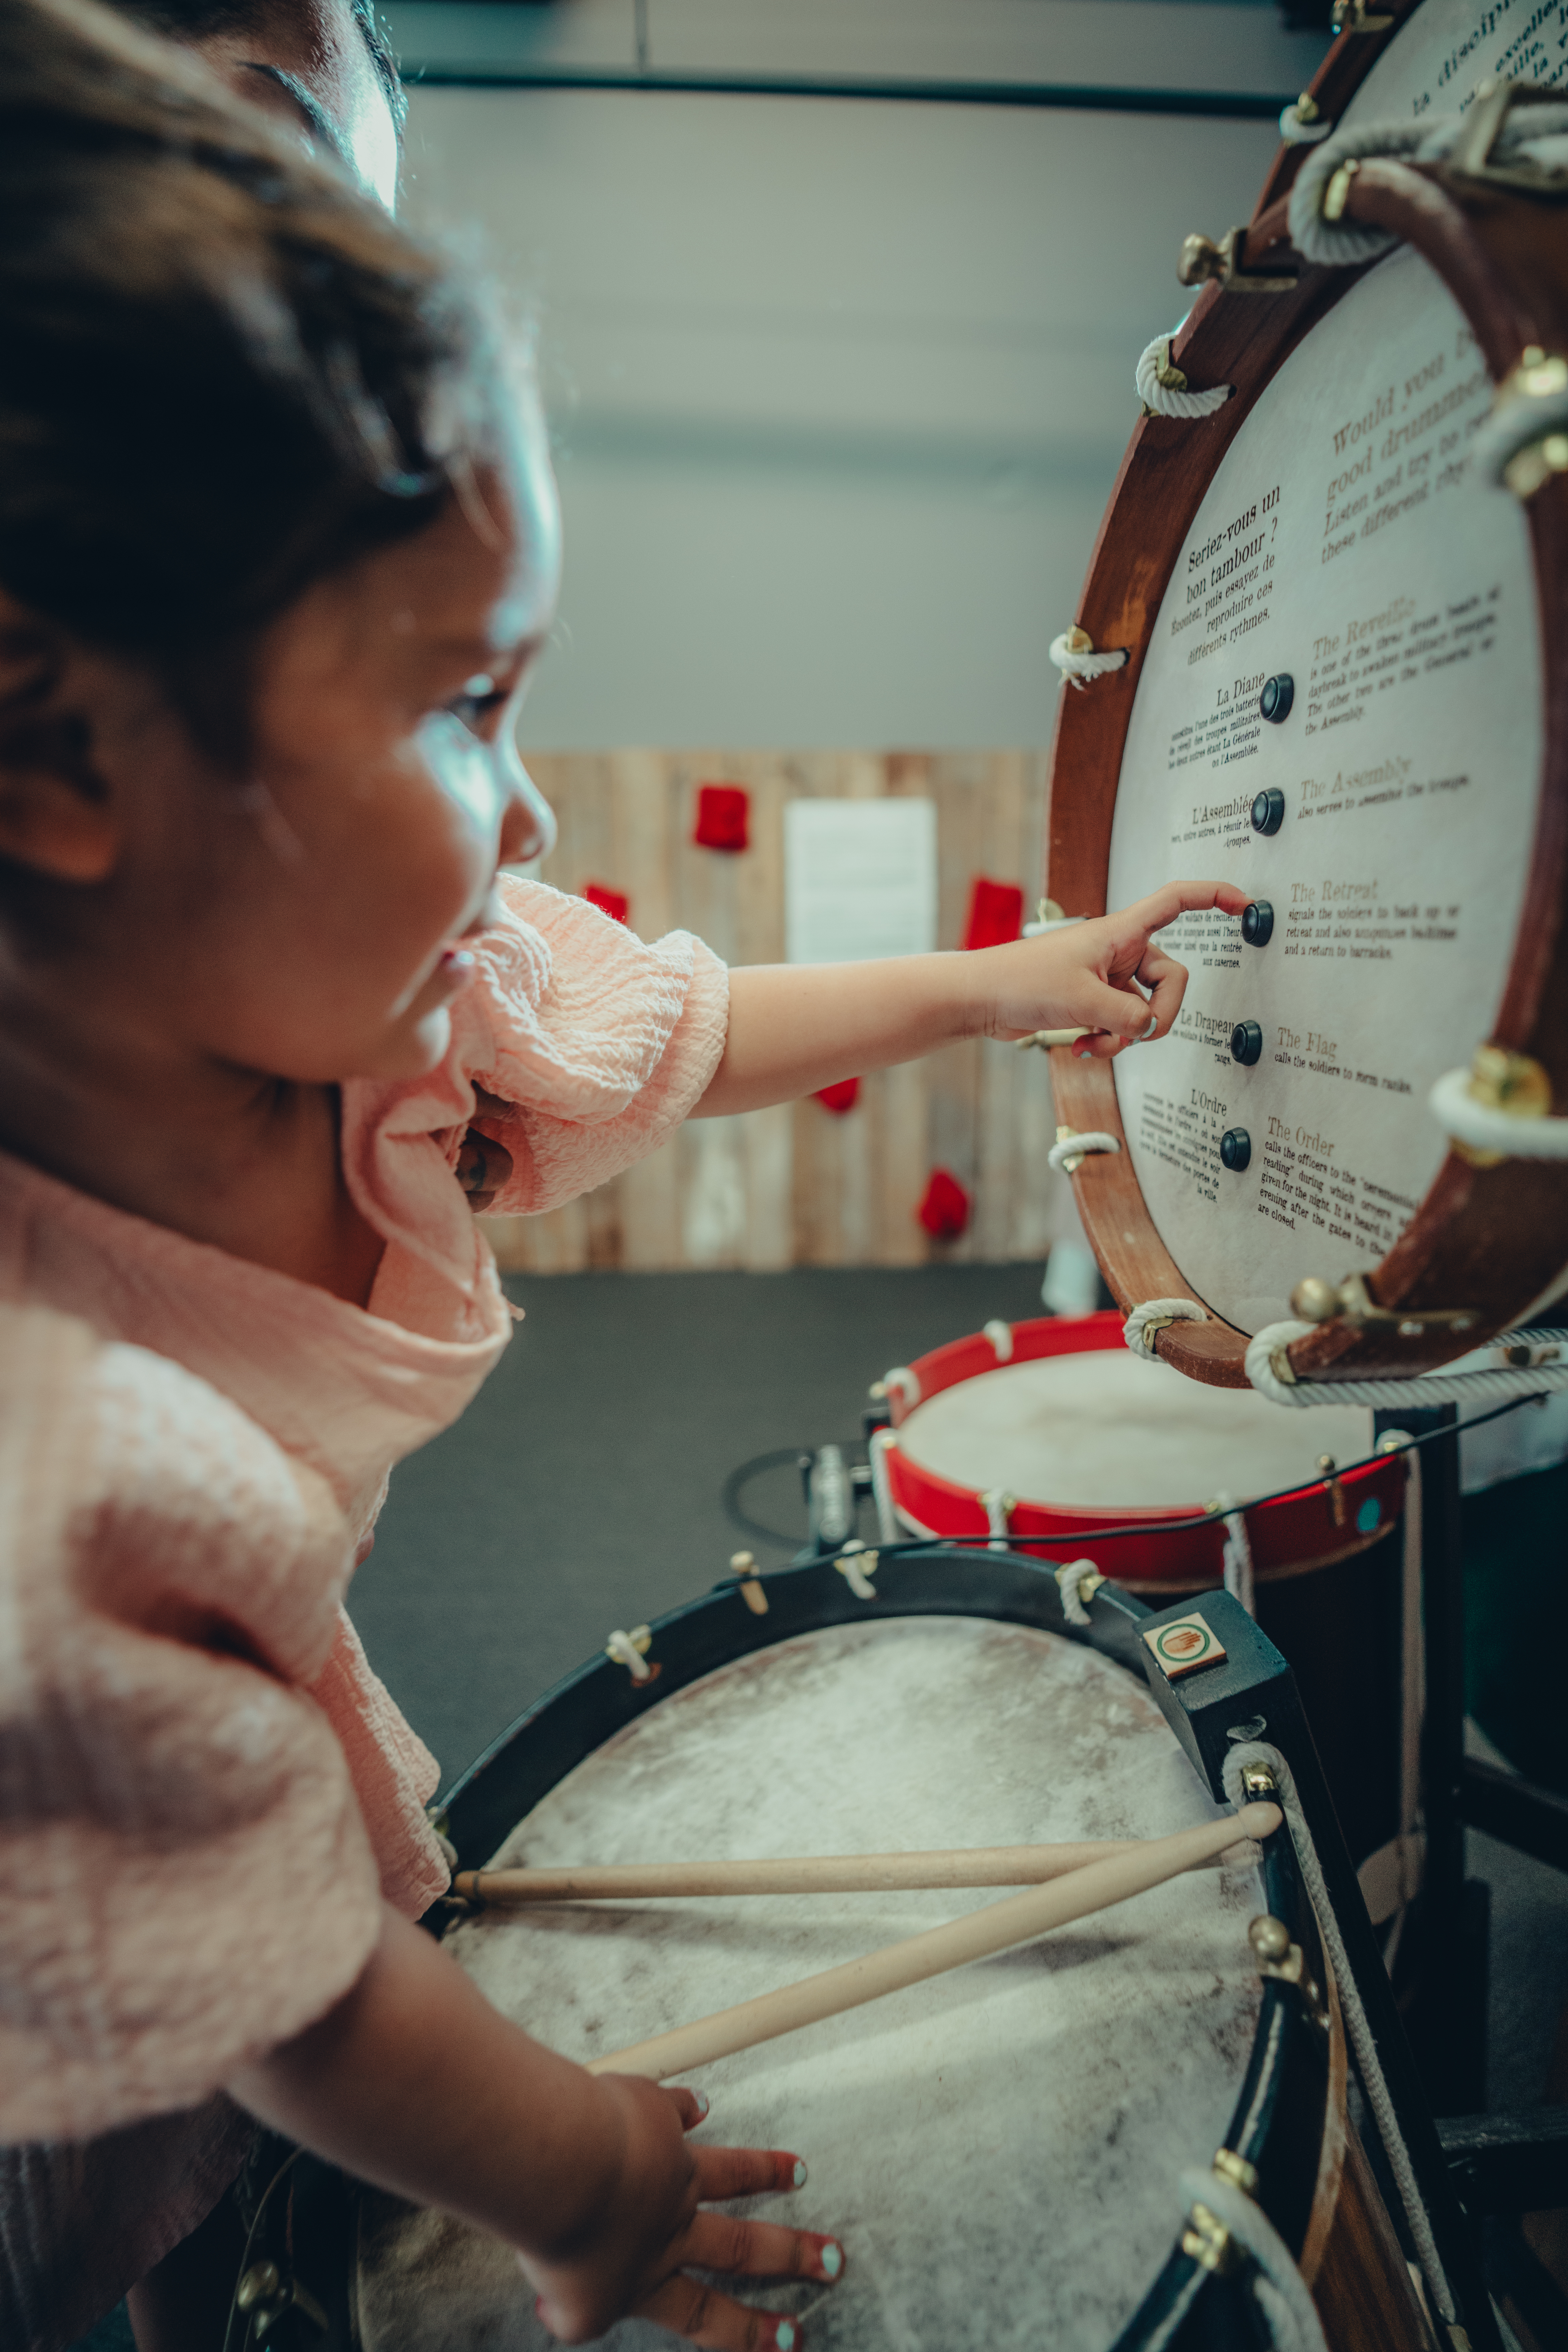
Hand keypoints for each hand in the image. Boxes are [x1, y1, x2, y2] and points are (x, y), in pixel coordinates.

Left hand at [523, 2075, 842, 2350]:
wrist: (563, 2168)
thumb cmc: (554, 2237)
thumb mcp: (561, 2303)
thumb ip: (569, 2313)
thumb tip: (551, 2311)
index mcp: (648, 2280)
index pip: (708, 2313)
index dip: (750, 2329)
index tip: (792, 2336)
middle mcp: (670, 2227)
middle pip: (742, 2246)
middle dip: (791, 2254)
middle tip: (833, 2260)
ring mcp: (669, 2170)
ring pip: (730, 2173)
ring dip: (766, 2172)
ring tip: (798, 2173)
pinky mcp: (655, 2117)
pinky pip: (675, 2110)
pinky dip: (686, 2107)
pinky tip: (699, 2104)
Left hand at [975, 880, 1250, 1058]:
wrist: (979, 999)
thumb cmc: (1020, 983)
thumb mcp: (1084, 1002)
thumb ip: (1129, 1016)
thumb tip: (1151, 1027)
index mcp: (1119, 932)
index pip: (1176, 901)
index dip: (1214, 896)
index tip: (1244, 904)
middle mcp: (1117, 950)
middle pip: (1170, 980)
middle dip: (1157, 1015)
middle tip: (1134, 1034)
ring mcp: (1106, 976)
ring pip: (1144, 1008)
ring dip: (1126, 1033)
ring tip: (1094, 1042)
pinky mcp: (1092, 998)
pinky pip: (1121, 1022)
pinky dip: (1108, 1039)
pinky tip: (1082, 1047)